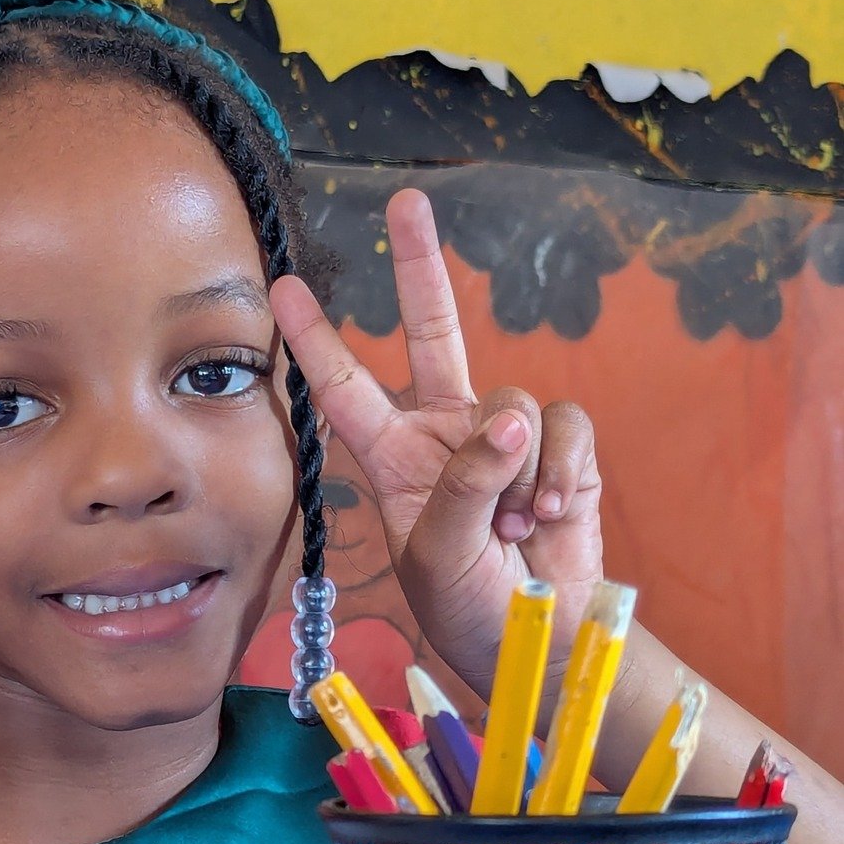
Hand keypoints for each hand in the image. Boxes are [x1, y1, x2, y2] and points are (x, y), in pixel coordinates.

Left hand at [271, 188, 603, 696]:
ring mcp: (502, 436)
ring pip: (511, 405)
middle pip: (432, 331)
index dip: (315, 338)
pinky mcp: (559, 446)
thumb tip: (510, 423)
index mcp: (392, 457)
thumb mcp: (439, 555)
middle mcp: (444, 432)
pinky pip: (562, 426)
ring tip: (512, 527)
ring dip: (515, 473)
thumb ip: (464, 485)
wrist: (545, 639)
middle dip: (421, 266)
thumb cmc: (470, 607)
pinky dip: (559, 472)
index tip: (281, 288)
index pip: (344, 387)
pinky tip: (550, 516)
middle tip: (408, 203)